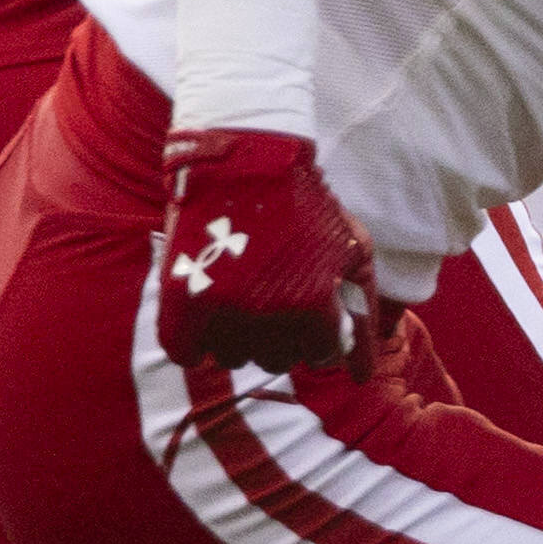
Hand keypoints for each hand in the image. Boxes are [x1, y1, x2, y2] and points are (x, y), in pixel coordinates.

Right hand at [153, 128, 372, 372]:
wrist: (246, 166)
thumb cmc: (311, 210)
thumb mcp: (355, 255)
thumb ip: (363, 315)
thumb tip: (360, 377)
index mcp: (314, 305)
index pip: (322, 354)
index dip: (321, 334)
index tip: (314, 312)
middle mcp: (267, 315)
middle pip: (279, 361)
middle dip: (285, 338)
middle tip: (278, 301)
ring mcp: (220, 309)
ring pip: (233, 359)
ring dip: (242, 338)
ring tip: (246, 300)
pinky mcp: (179, 300)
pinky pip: (185, 351)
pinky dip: (195, 343)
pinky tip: (211, 316)